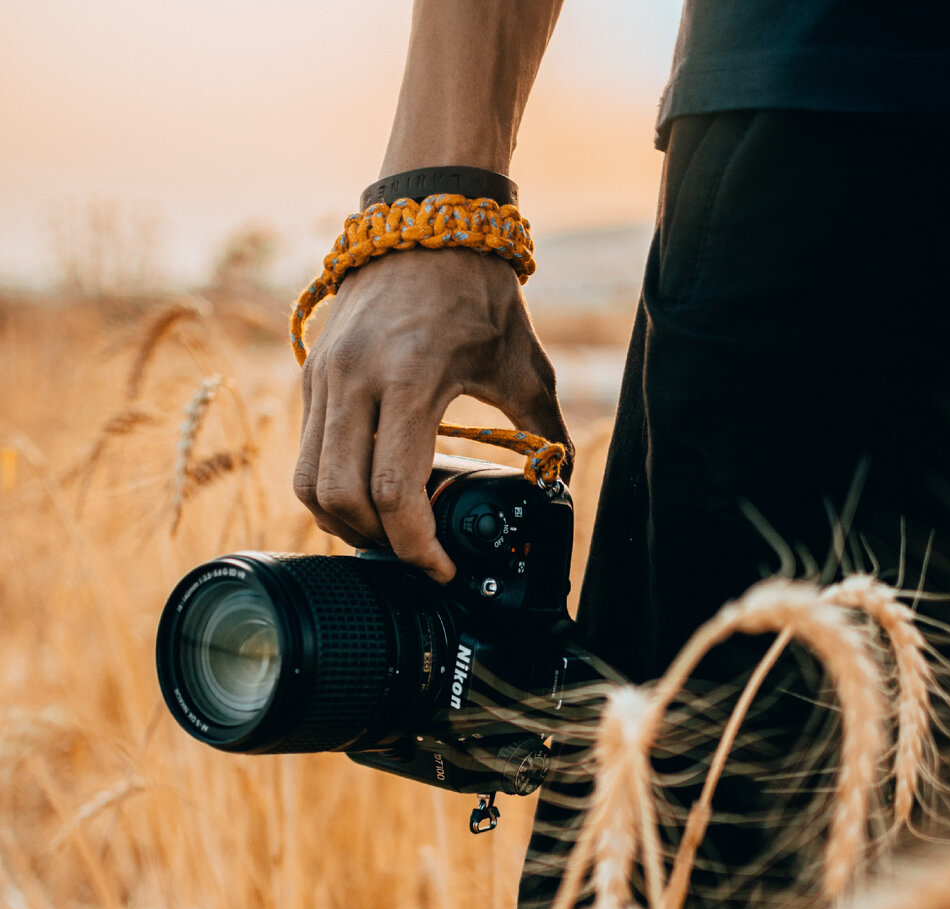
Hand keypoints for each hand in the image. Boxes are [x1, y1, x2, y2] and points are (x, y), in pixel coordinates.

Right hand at [294, 248, 572, 581]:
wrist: (425, 218)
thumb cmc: (477, 288)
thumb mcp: (521, 362)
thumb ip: (544, 427)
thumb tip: (560, 480)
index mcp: (410, 378)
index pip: (394, 491)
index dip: (415, 545)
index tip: (440, 567)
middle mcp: (354, 379)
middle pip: (340, 498)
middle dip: (377, 541)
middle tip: (415, 553)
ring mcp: (323, 376)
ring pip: (310, 482)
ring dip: (344, 521)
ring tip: (387, 531)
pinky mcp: (310, 374)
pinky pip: (307, 453)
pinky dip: (332, 488)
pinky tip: (369, 492)